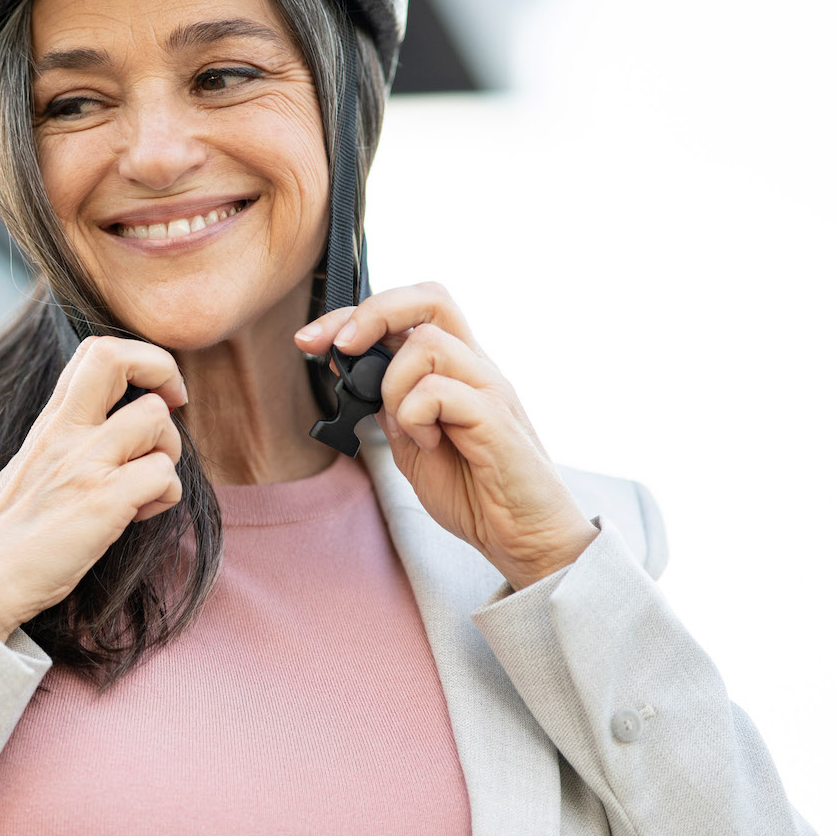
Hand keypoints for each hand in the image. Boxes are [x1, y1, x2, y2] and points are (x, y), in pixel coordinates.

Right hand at [0, 335, 186, 639]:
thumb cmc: (11, 533)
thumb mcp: (32, 463)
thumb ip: (67, 436)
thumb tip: (110, 423)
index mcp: (51, 421)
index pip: (96, 351)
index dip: (140, 358)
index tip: (154, 391)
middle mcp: (66, 432)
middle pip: (117, 357)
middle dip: (162, 369)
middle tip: (175, 403)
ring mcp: (84, 464)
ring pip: (156, 420)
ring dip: (168, 452)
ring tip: (145, 484)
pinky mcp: (102, 501)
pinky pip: (163, 476)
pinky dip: (165, 496)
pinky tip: (140, 515)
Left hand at [296, 283, 596, 590]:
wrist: (525, 537)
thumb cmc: (474, 490)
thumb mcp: (411, 444)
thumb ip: (389, 406)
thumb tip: (353, 372)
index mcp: (454, 368)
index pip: (408, 310)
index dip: (353, 315)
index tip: (310, 340)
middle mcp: (476, 366)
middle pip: (430, 299)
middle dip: (372, 313)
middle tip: (340, 347)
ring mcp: (490, 388)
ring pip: (428, 343)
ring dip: (395, 384)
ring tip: (408, 429)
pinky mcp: (496, 418)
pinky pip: (441, 391)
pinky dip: (416, 416)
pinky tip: (428, 445)